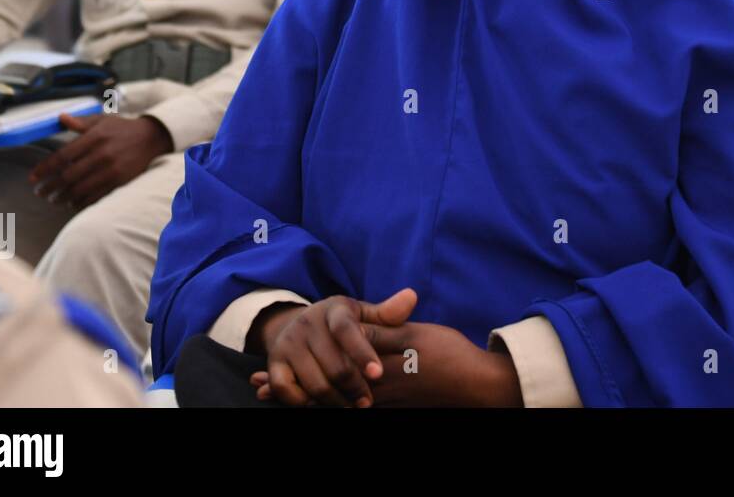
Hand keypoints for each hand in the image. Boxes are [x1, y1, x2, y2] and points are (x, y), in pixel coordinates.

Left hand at [30, 114, 172, 208]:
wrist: (152, 138)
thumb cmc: (123, 128)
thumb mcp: (102, 120)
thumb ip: (81, 122)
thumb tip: (61, 118)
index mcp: (94, 137)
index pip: (62, 156)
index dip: (45, 169)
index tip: (33, 177)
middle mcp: (102, 154)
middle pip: (68, 176)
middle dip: (50, 187)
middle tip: (40, 192)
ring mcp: (111, 169)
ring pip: (80, 189)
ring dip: (63, 197)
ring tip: (54, 199)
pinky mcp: (120, 181)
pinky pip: (96, 196)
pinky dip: (81, 202)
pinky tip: (72, 203)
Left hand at [250, 316, 523, 407]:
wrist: (474, 383)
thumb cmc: (448, 355)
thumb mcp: (413, 333)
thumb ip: (383, 328)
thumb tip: (353, 324)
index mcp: (375, 363)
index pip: (328, 362)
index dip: (298, 364)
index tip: (269, 366)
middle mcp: (373, 385)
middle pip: (323, 386)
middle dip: (291, 387)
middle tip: (259, 388)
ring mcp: (381, 398)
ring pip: (334, 400)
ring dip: (304, 399)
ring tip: (272, 399)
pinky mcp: (391, 405)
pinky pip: (351, 408)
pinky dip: (328, 407)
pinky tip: (315, 406)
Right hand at [253, 289, 417, 407]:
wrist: (301, 325)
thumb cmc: (344, 323)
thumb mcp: (364, 314)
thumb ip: (387, 313)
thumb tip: (412, 297)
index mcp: (334, 309)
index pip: (347, 330)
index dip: (363, 353)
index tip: (378, 374)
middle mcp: (307, 323)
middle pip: (334, 365)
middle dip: (354, 388)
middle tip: (367, 401)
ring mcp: (288, 343)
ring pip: (314, 383)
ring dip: (335, 400)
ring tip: (352, 406)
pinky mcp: (274, 362)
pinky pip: (286, 389)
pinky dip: (304, 402)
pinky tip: (322, 403)